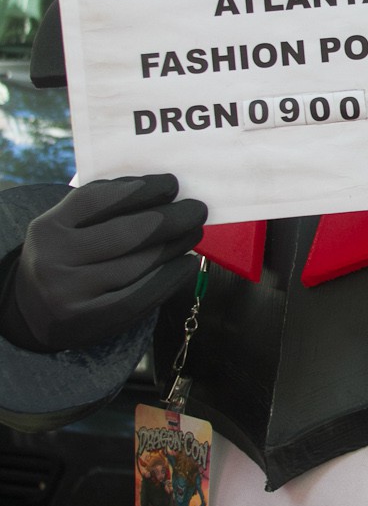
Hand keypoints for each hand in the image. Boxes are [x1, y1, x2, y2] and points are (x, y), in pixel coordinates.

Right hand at [2, 173, 207, 350]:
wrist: (33, 310)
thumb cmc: (64, 256)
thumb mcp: (66, 227)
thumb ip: (102, 207)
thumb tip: (162, 190)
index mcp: (48, 228)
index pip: (98, 199)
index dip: (141, 189)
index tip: (172, 183)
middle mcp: (54, 260)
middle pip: (124, 233)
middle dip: (169, 218)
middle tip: (197, 210)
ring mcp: (71, 294)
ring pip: (136, 265)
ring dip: (174, 246)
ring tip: (194, 233)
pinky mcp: (91, 322)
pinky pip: (140, 297)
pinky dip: (169, 278)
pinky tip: (186, 263)